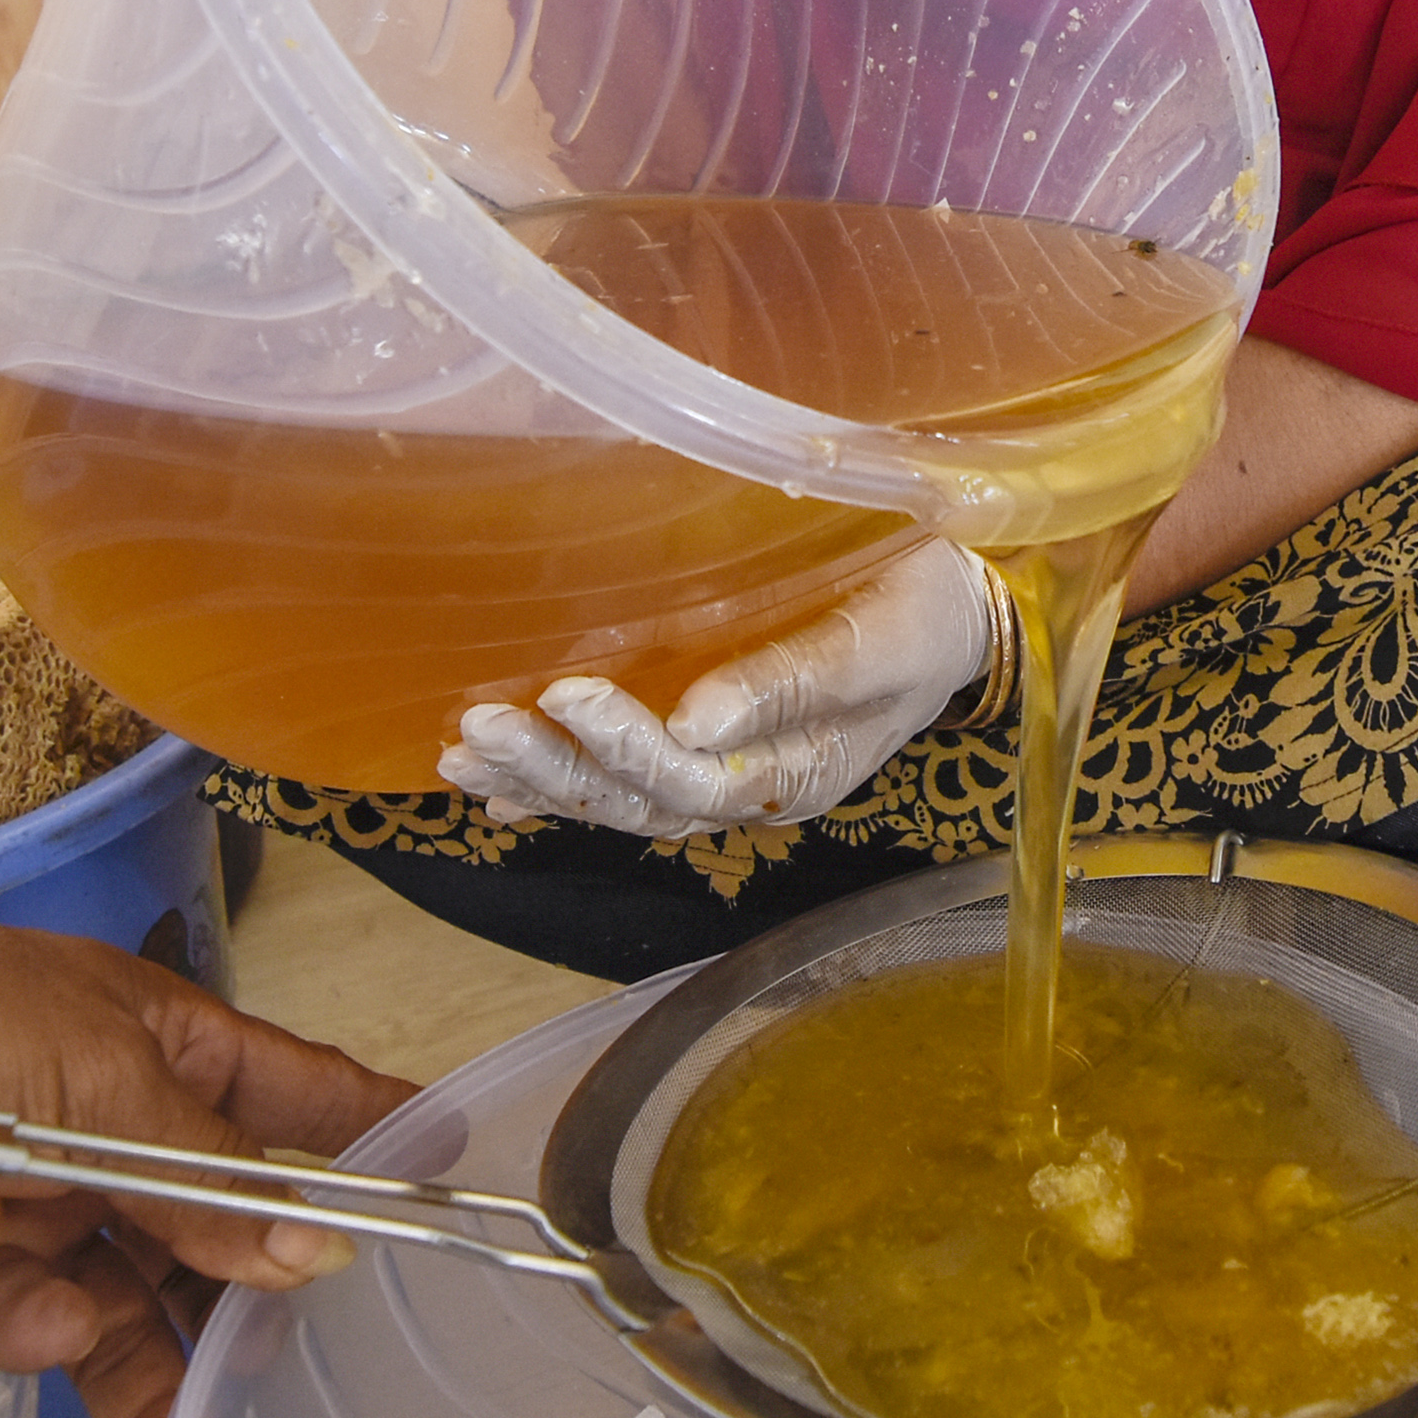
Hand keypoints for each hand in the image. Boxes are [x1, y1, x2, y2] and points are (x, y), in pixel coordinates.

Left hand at [0, 904, 419, 1417]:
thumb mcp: (98, 1072)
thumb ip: (205, 1174)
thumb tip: (314, 1248)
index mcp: (169, 1057)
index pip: (300, 1101)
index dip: (374, 1135)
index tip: (452, 1175)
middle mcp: (122, 1143)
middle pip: (228, 1239)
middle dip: (270, 1307)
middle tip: (322, 1382)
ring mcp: (49, 1215)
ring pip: (144, 1315)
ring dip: (174, 1377)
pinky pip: (42, 1337)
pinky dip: (57, 1346)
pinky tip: (64, 1335)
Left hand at [442, 539, 999, 841]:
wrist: (956, 614)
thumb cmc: (921, 616)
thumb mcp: (875, 643)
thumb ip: (790, 682)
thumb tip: (696, 719)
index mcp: (793, 774)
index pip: (689, 777)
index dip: (623, 743)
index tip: (565, 692)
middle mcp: (747, 789)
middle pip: (635, 803)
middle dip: (552, 769)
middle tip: (477, 731)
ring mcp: (725, 772)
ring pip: (618, 798)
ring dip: (538, 780)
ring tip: (461, 755)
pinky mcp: (710, 744)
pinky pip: (624, 781)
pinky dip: (560, 787)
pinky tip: (497, 790)